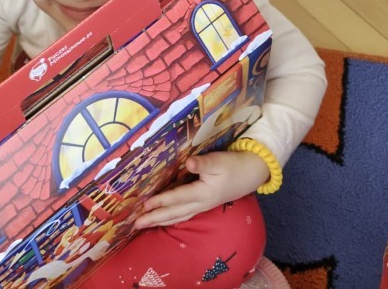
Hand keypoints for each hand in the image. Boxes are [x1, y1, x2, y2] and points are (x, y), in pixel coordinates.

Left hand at [134, 150, 269, 228]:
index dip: (160, 201)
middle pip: (174, 213)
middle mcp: (201, 203)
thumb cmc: (233, 165)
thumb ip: (202, 164)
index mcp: (203, 193)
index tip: (144, 205)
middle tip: (136, 225)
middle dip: (155, 218)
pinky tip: (165, 219)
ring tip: (145, 226)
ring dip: (161, 221)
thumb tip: (187, 164)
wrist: (250, 173)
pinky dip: (172, 217)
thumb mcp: (218, 161)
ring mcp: (202, 205)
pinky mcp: (204, 203)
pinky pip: (184, 214)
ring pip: (178, 216)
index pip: (177, 198)